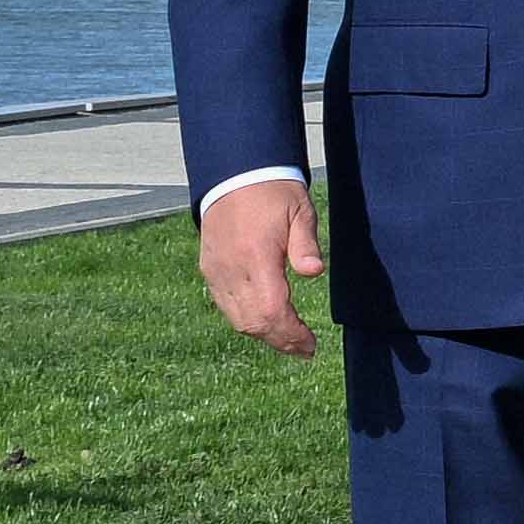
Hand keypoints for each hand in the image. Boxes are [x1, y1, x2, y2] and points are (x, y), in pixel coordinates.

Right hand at [199, 177, 326, 358]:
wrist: (234, 174)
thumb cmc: (273, 192)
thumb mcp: (300, 211)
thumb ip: (305, 244)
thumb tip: (314, 272)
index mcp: (256, 256)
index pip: (272, 311)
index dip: (291, 334)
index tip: (311, 345)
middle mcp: (231, 269)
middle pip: (253, 323)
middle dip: (280, 341)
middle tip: (305, 349)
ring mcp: (216, 271)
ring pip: (237, 319)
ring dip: (264, 334)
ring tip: (289, 340)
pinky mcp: (209, 269)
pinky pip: (225, 306)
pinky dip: (246, 320)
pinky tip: (266, 321)